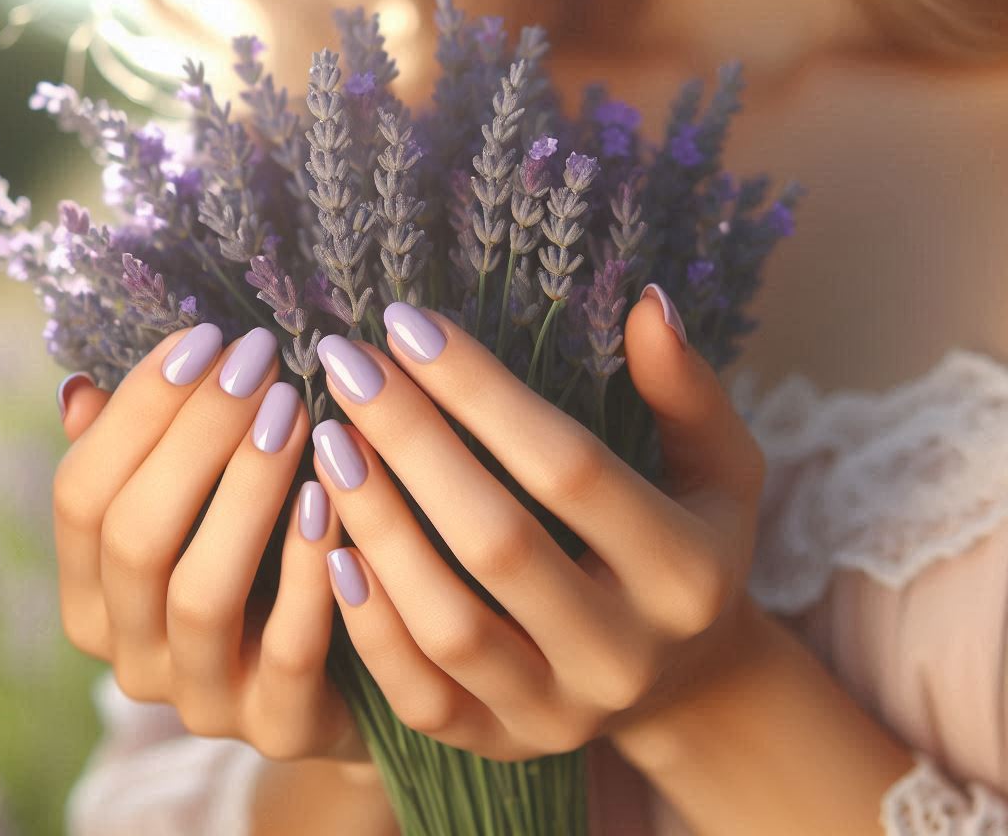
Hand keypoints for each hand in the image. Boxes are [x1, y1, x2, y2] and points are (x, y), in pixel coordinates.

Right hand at [52, 324, 369, 762]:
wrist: (344, 677)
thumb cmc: (266, 568)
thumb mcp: (203, 512)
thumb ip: (150, 459)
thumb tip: (81, 389)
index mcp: (95, 593)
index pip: (82, 494)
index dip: (138, 410)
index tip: (205, 336)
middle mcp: (132, 650)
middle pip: (136, 537)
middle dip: (196, 437)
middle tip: (260, 364)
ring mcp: (201, 697)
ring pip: (200, 592)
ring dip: (246, 493)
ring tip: (296, 415)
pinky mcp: (278, 724)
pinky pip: (289, 650)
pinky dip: (308, 571)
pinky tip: (334, 500)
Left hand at [310, 289, 765, 763]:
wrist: (687, 676)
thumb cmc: (696, 545)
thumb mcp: (719, 467)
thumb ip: (688, 392)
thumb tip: (649, 303)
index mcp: (686, 572)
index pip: (569, 468)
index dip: (482, 391)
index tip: (407, 324)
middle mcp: (625, 653)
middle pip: (498, 542)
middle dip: (412, 442)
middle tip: (347, 364)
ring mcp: (561, 713)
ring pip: (450, 626)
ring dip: (378, 526)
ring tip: (329, 441)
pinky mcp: (505, 745)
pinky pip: (422, 697)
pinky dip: (370, 625)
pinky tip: (328, 546)